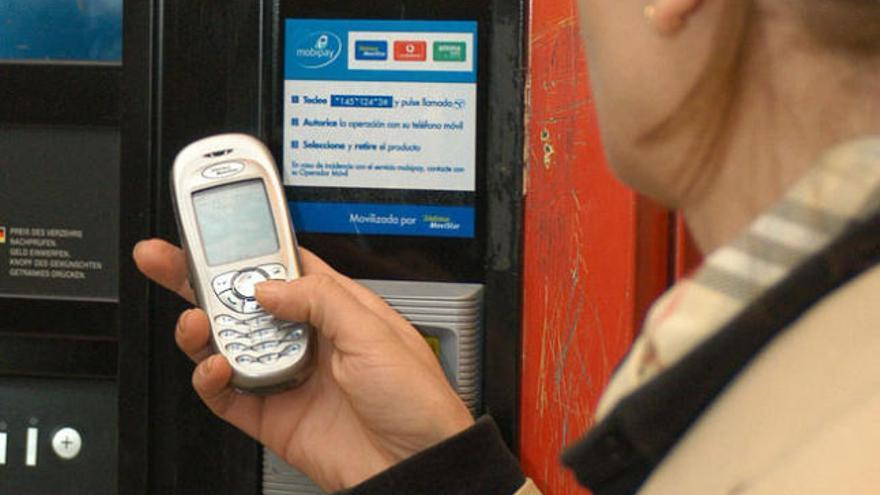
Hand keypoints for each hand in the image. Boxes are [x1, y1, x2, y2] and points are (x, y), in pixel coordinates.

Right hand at [133, 239, 473, 490]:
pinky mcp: (273, 416)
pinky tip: (215, 367)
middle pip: (244, 301)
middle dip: (201, 278)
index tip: (214, 230)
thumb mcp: (375, 332)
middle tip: (165, 257)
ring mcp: (287, 377)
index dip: (248, 248)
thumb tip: (267, 285)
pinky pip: (227, 395)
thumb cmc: (416, 400)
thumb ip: (319, 299)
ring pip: (228, 344)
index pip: (282, 267)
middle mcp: (308, 338)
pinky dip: (211, 380)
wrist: (417, 464)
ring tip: (195, 321)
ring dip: (203, 329)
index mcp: (337, 309)